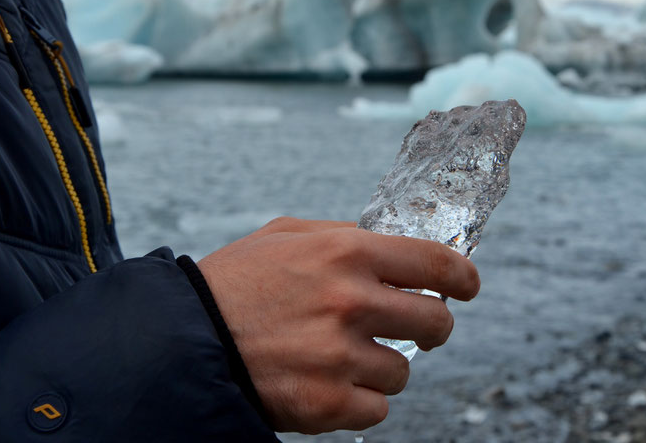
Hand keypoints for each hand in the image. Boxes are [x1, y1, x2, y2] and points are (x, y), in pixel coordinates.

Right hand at [196, 217, 479, 433]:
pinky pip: (378, 409)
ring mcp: (340, 357)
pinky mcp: (326, 403)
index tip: (467, 286)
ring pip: (404, 371)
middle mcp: (350, 302)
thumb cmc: (233, 283)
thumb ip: (346, 237)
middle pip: (436, 322)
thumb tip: (397, 251)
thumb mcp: (286, 236)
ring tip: (343, 356)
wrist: (178, 339)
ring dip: (384, 366)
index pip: (437, 263)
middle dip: (432, 326)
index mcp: (346, 253)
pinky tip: (330, 383)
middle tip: (413, 327)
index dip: (463, 277)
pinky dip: (360, 401)